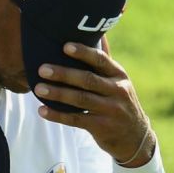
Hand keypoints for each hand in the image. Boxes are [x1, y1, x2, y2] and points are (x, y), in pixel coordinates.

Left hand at [34, 38, 155, 167]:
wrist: (135, 136)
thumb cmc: (119, 102)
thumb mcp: (119, 82)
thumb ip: (104, 64)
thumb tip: (96, 35)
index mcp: (119, 75)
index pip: (101, 60)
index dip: (83, 53)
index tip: (65, 46)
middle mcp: (117, 91)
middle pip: (88, 80)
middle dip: (63, 74)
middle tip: (42, 69)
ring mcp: (110, 110)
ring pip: (80, 100)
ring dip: (58, 94)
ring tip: (38, 89)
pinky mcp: (101, 127)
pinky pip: (76, 120)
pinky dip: (58, 115)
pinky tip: (42, 110)